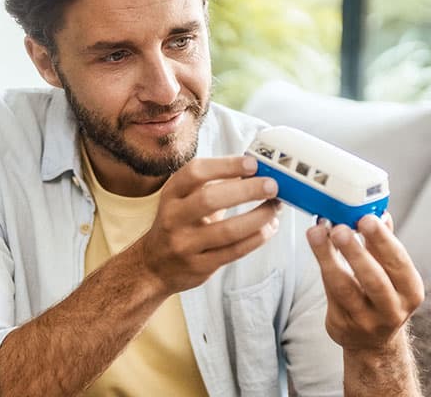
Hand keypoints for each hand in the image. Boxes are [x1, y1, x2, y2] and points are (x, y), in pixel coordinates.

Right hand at [132, 156, 282, 293]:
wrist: (155, 266)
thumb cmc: (179, 224)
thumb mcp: (185, 199)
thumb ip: (213, 185)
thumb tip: (256, 170)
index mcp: (172, 194)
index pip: (196, 172)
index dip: (226, 166)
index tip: (252, 164)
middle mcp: (174, 218)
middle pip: (210, 199)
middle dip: (247, 191)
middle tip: (272, 186)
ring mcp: (185, 244)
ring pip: (227, 230)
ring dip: (258, 217)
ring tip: (275, 208)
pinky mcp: (199, 266)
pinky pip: (234, 251)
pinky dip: (257, 238)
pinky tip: (269, 228)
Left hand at [307, 213, 424, 351]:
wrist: (373, 342)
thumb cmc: (382, 296)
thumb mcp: (392, 273)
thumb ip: (384, 246)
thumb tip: (380, 213)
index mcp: (410, 291)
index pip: (399, 263)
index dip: (383, 240)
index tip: (367, 218)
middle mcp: (392, 309)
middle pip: (374, 280)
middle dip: (356, 252)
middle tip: (340, 228)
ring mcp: (366, 321)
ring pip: (344, 288)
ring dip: (328, 258)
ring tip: (317, 232)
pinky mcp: (341, 325)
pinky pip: (329, 292)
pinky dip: (322, 266)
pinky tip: (316, 245)